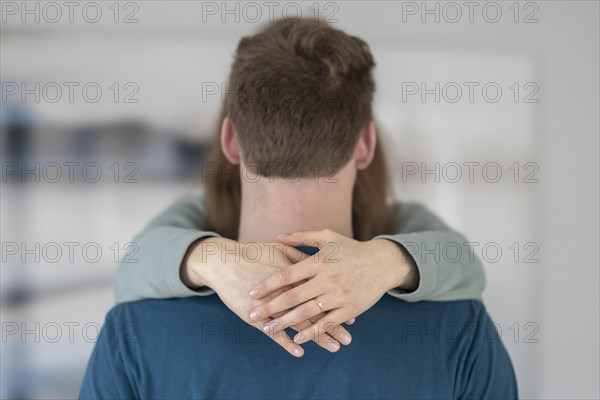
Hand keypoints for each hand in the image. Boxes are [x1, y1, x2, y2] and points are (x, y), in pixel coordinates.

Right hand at [182, 237, 353, 355]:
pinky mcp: (256, 315)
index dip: (336, 303)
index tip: (352, 314)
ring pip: (299, 324)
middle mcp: (286, 292)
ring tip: (334, 347)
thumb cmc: (253, 254)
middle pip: (314, 311)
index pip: (321, 292)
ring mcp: (271, 305)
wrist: (224, 262)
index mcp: (295, 276)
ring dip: (317, 337)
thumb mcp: (280, 250)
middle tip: (348, 339)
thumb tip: (318, 259)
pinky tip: (300, 351)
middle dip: (333, 326)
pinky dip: (287, 342)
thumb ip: (300, 255)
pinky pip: (274, 332)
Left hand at [247, 229, 417, 344]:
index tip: (251, 293)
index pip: (287, 274)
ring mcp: (339, 295)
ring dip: (285, 323)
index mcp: (319, 261)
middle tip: (252, 316)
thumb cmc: (351, 248)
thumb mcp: (327, 237)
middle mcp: (327, 279)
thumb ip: (301, 237)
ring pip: (307, 312)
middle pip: (293, 297)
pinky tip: (298, 339)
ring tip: (268, 330)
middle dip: (270, 308)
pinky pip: (328, 323)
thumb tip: (277, 237)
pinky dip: (312, 332)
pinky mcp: (350, 309)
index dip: (267, 284)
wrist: (383, 262)